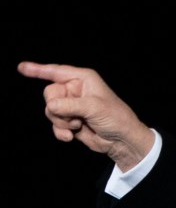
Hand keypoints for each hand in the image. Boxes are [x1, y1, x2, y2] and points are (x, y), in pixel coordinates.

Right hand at [18, 61, 154, 171]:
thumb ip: (69, 105)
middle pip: (49, 94)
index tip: (21, 67)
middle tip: (74, 117)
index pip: (56, 71)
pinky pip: (54, 124)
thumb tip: (50, 106)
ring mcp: (71, 106)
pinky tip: (70, 137)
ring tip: (77, 125)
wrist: (122, 140)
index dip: (38, 69)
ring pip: (50, 111)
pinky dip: (60, 131)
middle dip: (57, 108)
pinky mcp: (69, 121)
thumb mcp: (94, 107)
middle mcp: (75, 90)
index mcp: (83, 79)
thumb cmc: (116, 118)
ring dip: (61, 121)